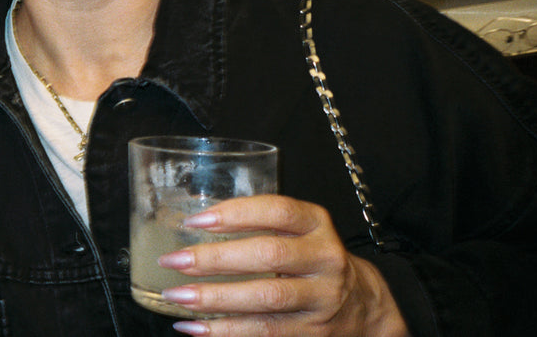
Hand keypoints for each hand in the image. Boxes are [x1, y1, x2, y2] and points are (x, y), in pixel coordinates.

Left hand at [154, 195, 409, 336]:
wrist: (362, 305)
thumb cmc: (311, 259)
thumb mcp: (298, 231)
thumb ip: (259, 224)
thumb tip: (194, 226)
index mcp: (316, 224)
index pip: (277, 211)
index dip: (235, 214)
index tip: (195, 221)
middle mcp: (324, 259)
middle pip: (268, 255)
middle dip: (215, 259)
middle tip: (174, 260)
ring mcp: (321, 298)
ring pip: (265, 298)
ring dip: (215, 299)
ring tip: (177, 296)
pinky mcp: (311, 332)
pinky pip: (264, 332)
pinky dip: (225, 331)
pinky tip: (194, 328)